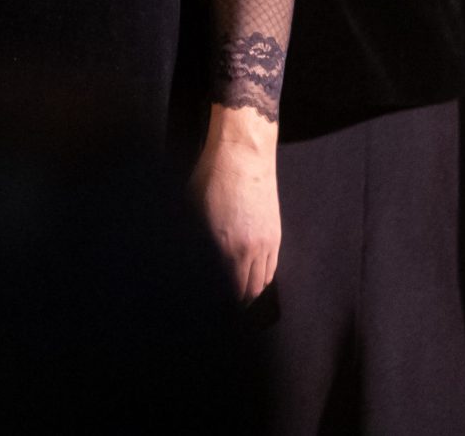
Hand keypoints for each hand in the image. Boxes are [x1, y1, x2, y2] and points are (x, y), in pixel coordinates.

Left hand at [194, 113, 279, 302]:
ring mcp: (265, 244)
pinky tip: (249, 281)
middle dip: (234, 303)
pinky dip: (260, 280)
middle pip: (245, 292)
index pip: (223, 288)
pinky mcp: (275, 236)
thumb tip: (189, 260)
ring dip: (248, 294)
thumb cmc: (211, 179)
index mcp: (223, 245)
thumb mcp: (191, 210)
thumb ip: (194, 240)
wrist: (243, 156)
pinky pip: (271, 269)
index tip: (205, 306)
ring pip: (260, 283)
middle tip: (220, 308)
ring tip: (234, 299)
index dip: (216, 301)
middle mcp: (247, 250)